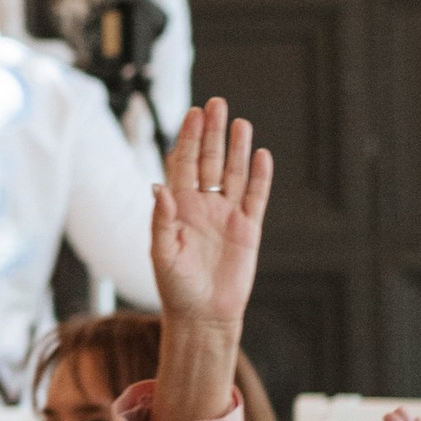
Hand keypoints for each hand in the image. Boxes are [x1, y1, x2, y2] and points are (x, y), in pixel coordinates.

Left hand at [148, 99, 269, 338]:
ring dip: (237, 148)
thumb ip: (161, 220)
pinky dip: (260, 177)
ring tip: (240, 122)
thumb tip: (158, 186)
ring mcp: (227, 215)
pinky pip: (255, 198)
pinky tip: (262, 155)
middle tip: (216, 103)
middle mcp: (203, 205)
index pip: (183, 164)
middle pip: (210, 161)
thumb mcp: (161, 254)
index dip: (187, 138)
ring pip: (234, 174)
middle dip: (212, 133)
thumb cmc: (175, 287)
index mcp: (179, 207)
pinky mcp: (248, 230)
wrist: (203, 316)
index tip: (191, 112)